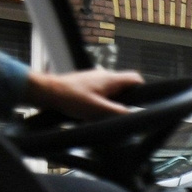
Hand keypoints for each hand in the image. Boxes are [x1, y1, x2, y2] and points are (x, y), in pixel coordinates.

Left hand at [26, 66, 143, 117]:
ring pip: (112, 91)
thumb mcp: (97, 109)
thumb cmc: (71, 98)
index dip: (143, 90)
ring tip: (103, 115)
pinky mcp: (86, 84)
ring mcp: (95, 79)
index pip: (135, 78)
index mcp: (111, 79)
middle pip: (124, 87)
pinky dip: (101, 102)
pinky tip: (92, 112)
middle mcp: (105, 76)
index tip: (143, 103)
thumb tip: (133, 115)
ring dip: (111, 103)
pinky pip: (100, 93)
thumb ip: (117, 112)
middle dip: (125, 101)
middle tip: (120, 114)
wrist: (48, 92)